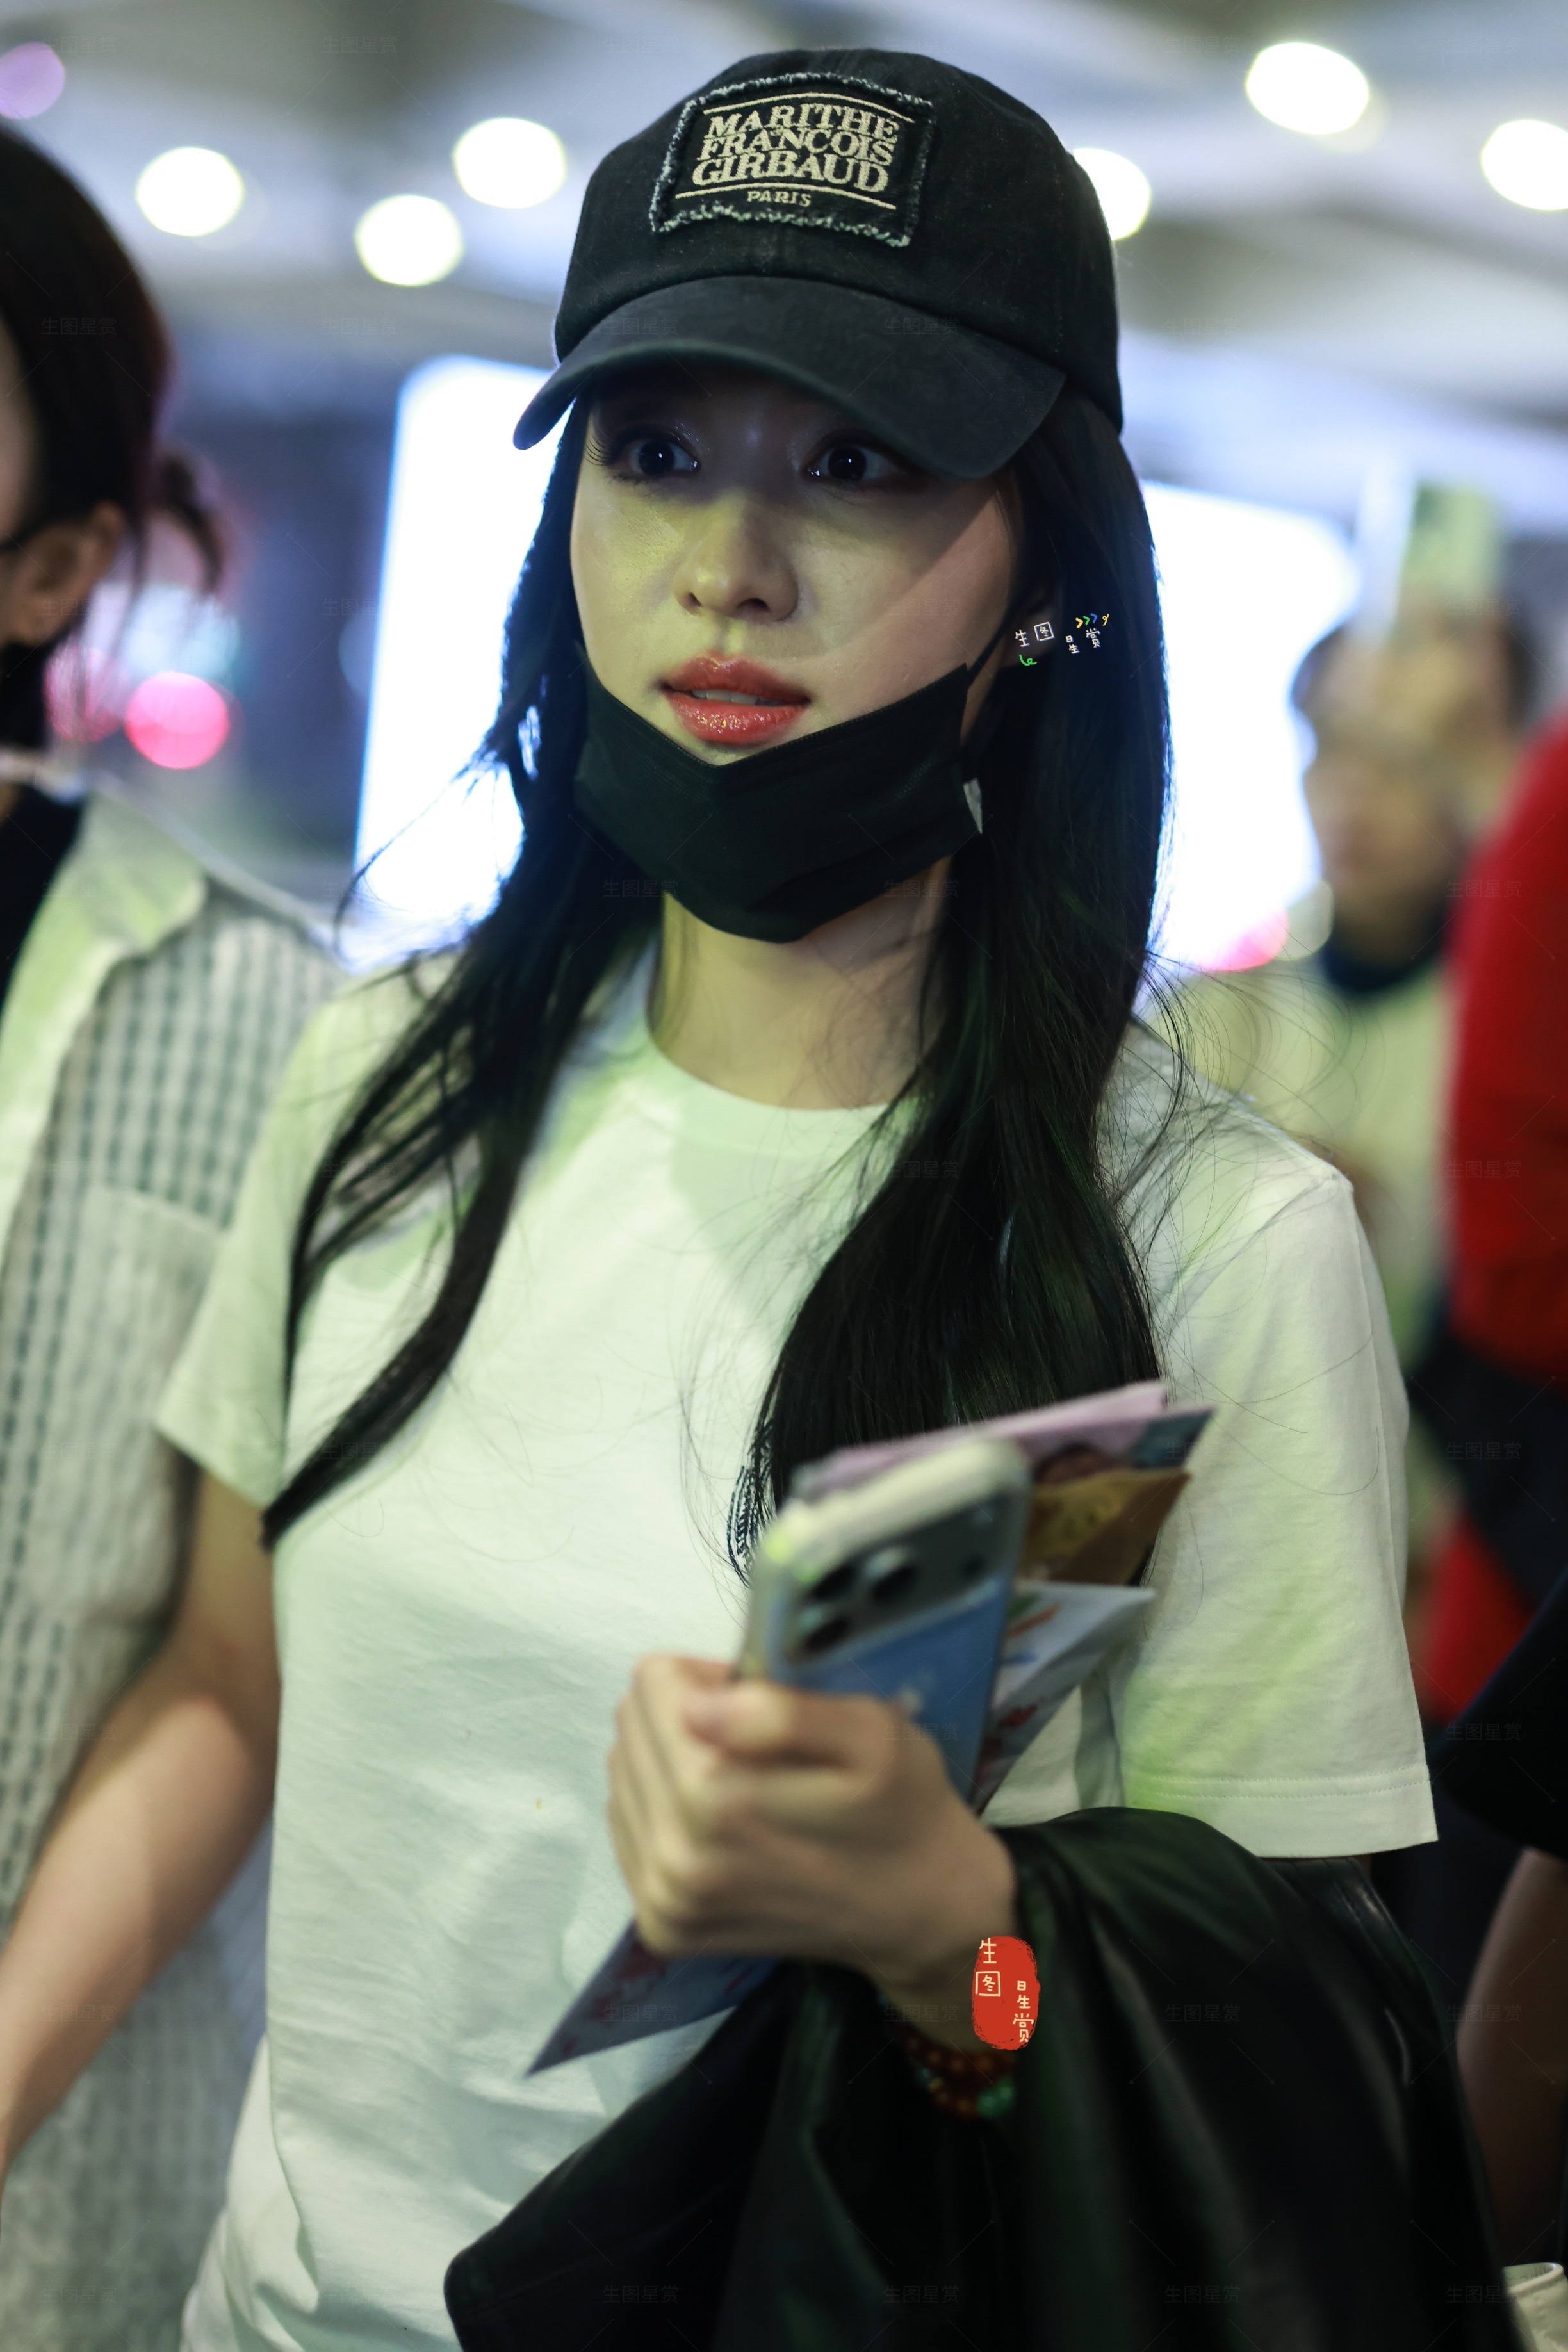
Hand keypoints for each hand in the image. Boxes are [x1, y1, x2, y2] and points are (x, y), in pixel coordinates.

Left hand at [607, 1655, 1016, 2049]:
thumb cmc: (898, 1805)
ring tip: (746, 1783)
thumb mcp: (869, 1733)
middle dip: (686, 1715)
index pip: (652, 1683)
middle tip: (758, 1744)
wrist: (916, 1906)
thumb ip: (780, 1713)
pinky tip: (722, 1823)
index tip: (760, 1703)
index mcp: (713, 1798)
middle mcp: (673, 1857)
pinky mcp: (660, 1926)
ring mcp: (662, 1900)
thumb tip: (694, 1708)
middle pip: (630, 1726)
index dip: (710, 1678)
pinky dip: (665, 1809)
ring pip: (622, 1774)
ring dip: (673, 1761)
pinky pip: (628, 1828)